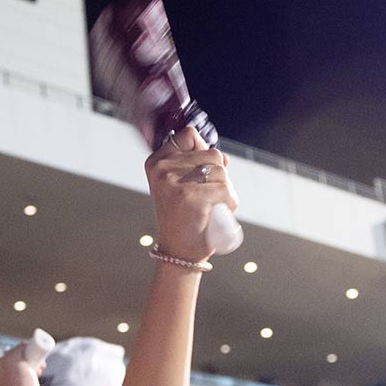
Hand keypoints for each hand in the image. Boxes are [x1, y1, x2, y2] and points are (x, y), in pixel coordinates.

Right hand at [144, 127, 238, 261]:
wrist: (179, 250)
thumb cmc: (183, 217)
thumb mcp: (181, 185)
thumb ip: (197, 164)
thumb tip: (224, 156)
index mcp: (156, 162)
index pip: (189, 135)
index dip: (203, 150)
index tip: (201, 172)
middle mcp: (162, 169)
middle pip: (212, 154)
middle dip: (219, 176)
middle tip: (206, 197)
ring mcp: (174, 183)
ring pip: (221, 172)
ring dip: (226, 191)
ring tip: (210, 207)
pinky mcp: (190, 197)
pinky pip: (226, 191)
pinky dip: (229, 203)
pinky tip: (216, 214)